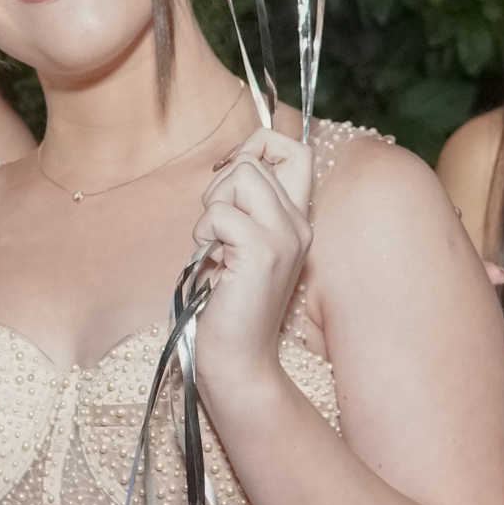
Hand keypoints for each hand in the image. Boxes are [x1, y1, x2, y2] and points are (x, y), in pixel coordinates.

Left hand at [189, 128, 315, 396]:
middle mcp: (298, 224)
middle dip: (221, 186)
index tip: (229, 175)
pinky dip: (205, 235)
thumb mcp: (239, 244)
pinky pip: (220, 213)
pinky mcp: (262, 251)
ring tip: (216, 249)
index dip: (257, 145)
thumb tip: (231, 163)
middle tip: (217, 232)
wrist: (237, 359)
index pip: (293, 149)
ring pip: (241, 176)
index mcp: (297, 219)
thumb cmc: (228, 303)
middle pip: (255, 159)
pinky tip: (213, 266)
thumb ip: (242, 206)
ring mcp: (284, 236)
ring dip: (212, 210)